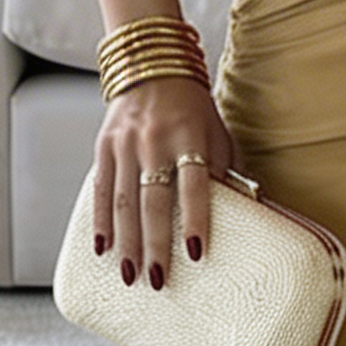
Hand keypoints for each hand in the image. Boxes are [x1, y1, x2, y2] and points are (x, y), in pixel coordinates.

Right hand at [94, 78, 240, 288]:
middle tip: (158, 280)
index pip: (195, 185)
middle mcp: (155, 141)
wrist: (151, 65)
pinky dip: (101, 221)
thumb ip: (226, 171)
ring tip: (131, 275)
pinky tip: (102, 249)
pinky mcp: (104, 147)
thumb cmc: (194, 109)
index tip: (195, 254)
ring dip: (126, 243)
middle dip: (155, 245)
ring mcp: (125, 145)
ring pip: (124, 202)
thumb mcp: (218, 133)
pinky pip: (101, 190)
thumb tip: (245, 213)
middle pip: (154, 201)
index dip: (195, 219)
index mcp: (190, 137)